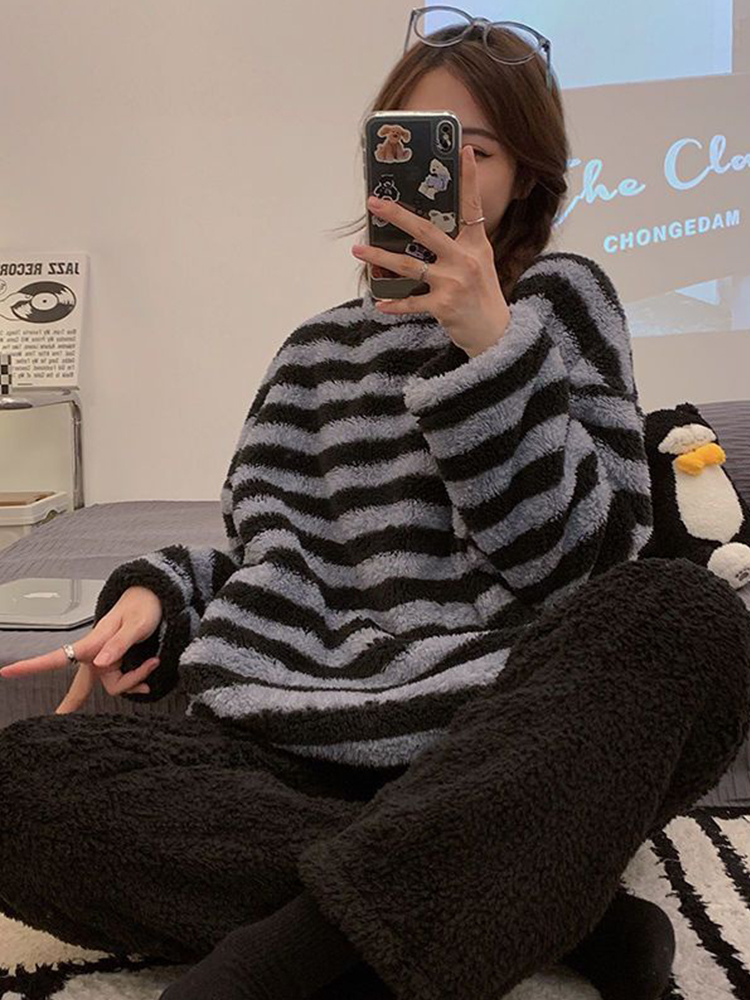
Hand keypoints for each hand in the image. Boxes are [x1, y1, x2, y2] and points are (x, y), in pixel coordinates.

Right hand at [0, 585, 163, 713]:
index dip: (31, 666)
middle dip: (69, 704)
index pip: (57, 657)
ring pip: (114, 686)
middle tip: (55, 719)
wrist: (155, 600)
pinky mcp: (117, 665)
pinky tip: (149, 674)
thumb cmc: (142, 608)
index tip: (7, 672)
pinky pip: (123, 683)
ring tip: (152, 662)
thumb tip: (99, 662)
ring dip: (134, 678)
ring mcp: (106, 663)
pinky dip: (137, 680)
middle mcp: (96, 655)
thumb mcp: (135, 625)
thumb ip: (119, 643)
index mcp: (92, 643)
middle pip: (80, 686)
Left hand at [352, 145, 510, 356]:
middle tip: (374, 203)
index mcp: (475, 244)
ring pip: (408, 264)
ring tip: (358, 249)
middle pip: (425, 230)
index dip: (469, 178)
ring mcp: (453, 282)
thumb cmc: (482, 295)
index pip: (472, 205)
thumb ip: (458, 244)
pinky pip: (411, 301)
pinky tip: (380, 303)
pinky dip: (394, 303)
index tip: (464, 151)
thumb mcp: (479, 262)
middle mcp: (465, 259)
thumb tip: (423, 230)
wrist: (494, 332)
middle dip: (396, 215)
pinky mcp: (443, 306)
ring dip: (379, 256)